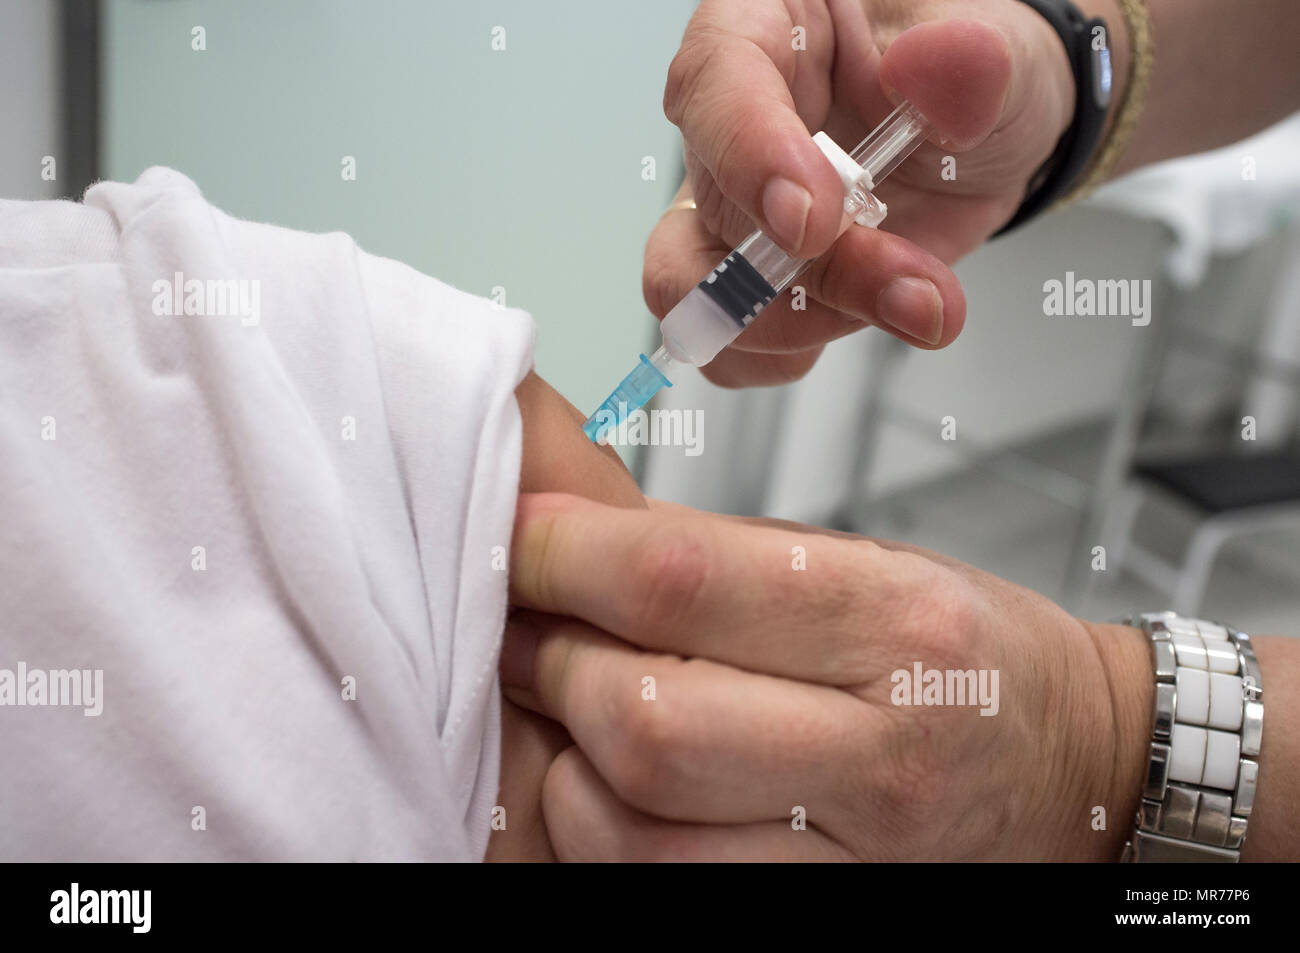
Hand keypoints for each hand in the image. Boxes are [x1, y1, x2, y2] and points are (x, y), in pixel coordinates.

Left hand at [502, 493, 1151, 860]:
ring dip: (566, 759)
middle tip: (529, 623)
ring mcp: (859, 855)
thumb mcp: (866, 562)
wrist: (1074, 761)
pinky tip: (609, 779)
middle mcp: (885, 748)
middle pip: (646, 716)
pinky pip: (659, 887)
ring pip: (635, 828)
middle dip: (552, 660)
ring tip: (568, 704)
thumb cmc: (967, 652)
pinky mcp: (827, 909)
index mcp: (896, 623)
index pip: (681, 581)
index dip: (564, 552)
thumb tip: (567, 523)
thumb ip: (714, 550)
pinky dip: (602, 832)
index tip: (519, 536)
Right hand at [644, 0, 1079, 385]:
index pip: (715, 82)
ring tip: (920, 303)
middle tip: (896, 283)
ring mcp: (730, 209)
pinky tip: (866, 317)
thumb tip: (937, 71)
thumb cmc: (969, 71)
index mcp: (763, 28)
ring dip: (806, 320)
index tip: (809, 218)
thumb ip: (972, 63)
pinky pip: (730, 346)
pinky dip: (794, 351)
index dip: (748, 153)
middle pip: (710, 210)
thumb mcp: (997, 50)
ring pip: (698, 290)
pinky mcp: (752, 280)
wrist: (988, 137)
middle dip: (798, 269)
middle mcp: (728, 124)